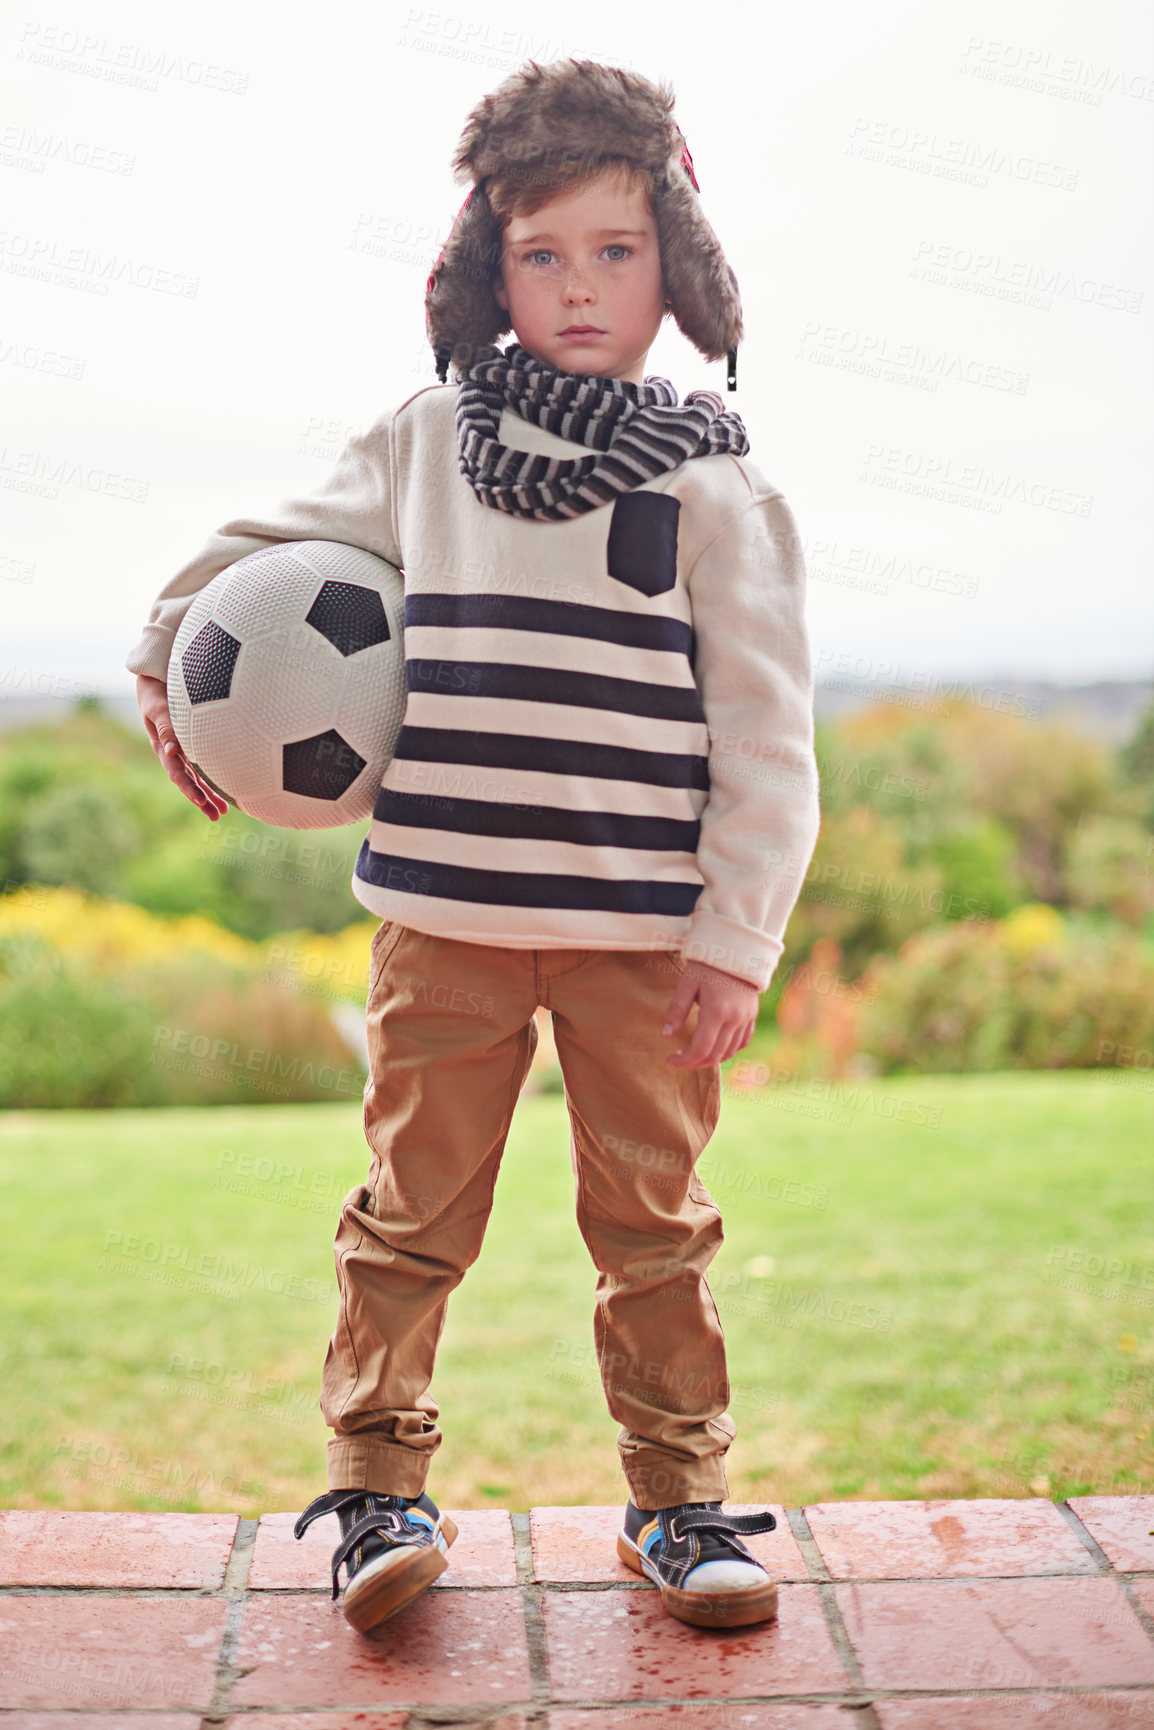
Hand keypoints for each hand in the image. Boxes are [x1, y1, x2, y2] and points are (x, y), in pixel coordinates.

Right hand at [135, 673, 228, 818]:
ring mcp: (181, 750)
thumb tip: (172, 751)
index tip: (201, 801)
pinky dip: (212, 778)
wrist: (155, 678)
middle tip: (216, 816)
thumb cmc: (156, 691)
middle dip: (201, 800)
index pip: (177, 773)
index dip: (189, 788)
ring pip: (196, 777)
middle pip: (188, 781)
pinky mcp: (190, 743)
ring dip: (208, 794)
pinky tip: (225, 789)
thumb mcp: (158, 708)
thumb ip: (166, 727)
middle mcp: (172, 752)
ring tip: (223, 811)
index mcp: (163, 747)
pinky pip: (202, 765)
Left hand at [663, 958, 759, 1068]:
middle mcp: (735, 1019)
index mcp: (716, 1011)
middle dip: (694, 1063)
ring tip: (693, 1054)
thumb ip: (677, 1010)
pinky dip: (727, 1050)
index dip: (684, 1060)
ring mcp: (746, 1019)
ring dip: (710, 1058)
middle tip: (679, 1059)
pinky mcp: (752, 1016)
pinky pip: (742, 1043)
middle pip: (715, 1056)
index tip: (669, 1059)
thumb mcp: (687, 983)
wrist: (735, 948)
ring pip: (729, 1052)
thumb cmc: (706, 964)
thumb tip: (666, 1035)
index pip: (700, 1049)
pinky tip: (714, 1046)